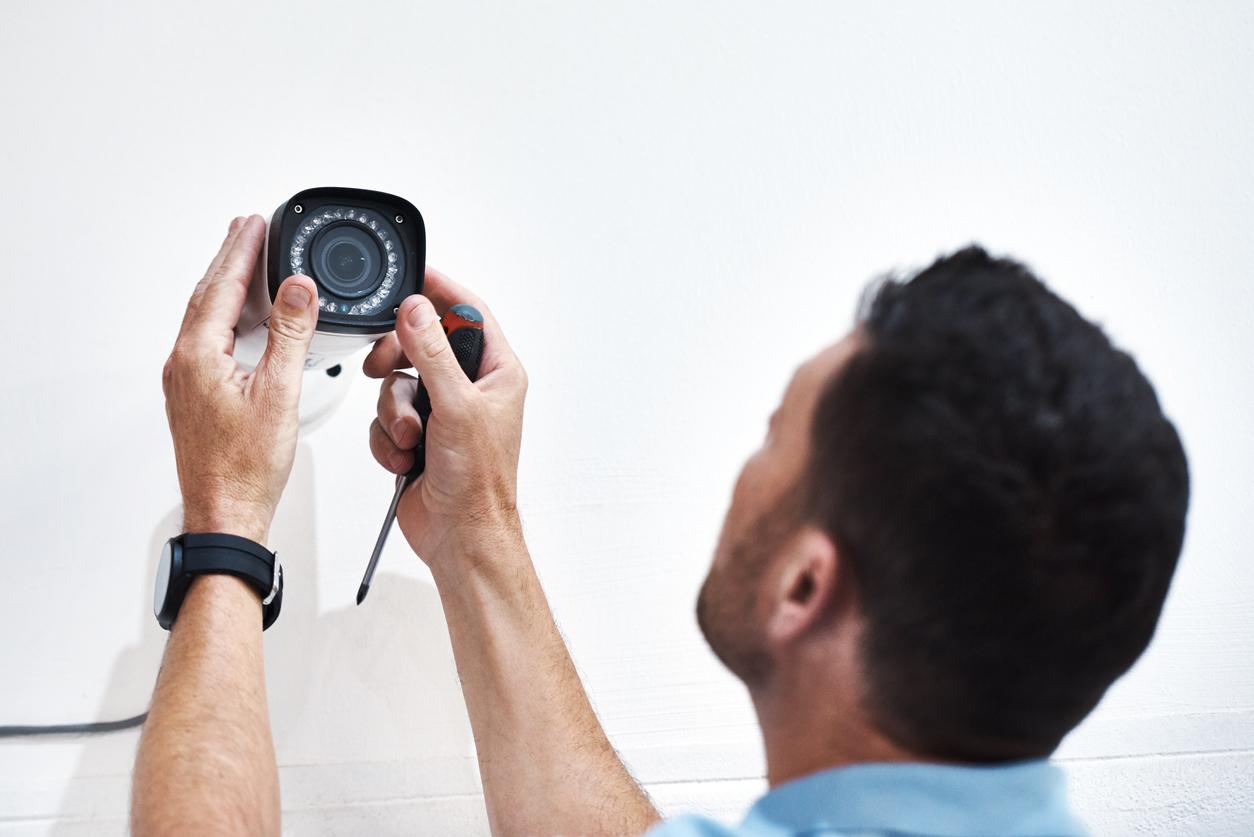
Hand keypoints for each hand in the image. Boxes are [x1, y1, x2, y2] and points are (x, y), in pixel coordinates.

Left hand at [162, 215, 318, 543]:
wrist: (227, 511)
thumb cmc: (247, 467)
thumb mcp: (280, 393)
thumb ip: (290, 335)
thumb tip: (297, 288)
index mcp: (199, 356)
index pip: (223, 287)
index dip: (242, 251)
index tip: (256, 223)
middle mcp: (184, 363)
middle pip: (209, 295)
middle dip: (230, 259)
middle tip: (248, 228)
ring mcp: (186, 380)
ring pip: (207, 317)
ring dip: (228, 285)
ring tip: (247, 262)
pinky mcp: (195, 395)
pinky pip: (208, 340)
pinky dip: (228, 316)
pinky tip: (244, 318)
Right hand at [365, 267, 526, 571]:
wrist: (460, 537)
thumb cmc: (479, 483)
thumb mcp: (455, 407)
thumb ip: (431, 353)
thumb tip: (418, 308)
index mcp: (497, 373)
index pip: (469, 313)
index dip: (441, 291)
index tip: (413, 274)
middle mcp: (471, 389)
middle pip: (421, 344)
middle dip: (397, 360)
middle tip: (382, 366)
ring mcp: (442, 414)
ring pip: (396, 383)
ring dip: (394, 413)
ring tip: (412, 441)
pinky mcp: (418, 438)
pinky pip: (386, 418)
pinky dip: (389, 439)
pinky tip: (406, 460)